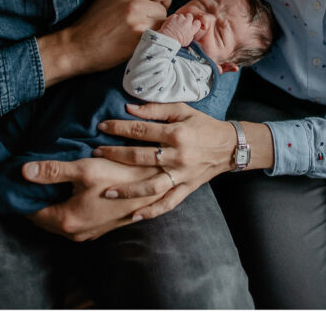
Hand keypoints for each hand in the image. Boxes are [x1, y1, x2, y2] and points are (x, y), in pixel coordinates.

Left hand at [23, 156, 164, 241]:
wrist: (154, 186)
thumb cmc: (120, 176)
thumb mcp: (84, 169)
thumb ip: (52, 171)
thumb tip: (24, 171)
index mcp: (67, 222)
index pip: (30, 212)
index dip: (23, 195)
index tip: (19, 180)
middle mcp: (77, 234)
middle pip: (45, 218)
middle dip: (37, 199)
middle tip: (32, 178)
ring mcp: (90, 233)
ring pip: (61, 219)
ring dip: (54, 203)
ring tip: (50, 182)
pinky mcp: (101, 228)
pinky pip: (76, 219)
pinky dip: (69, 206)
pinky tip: (73, 190)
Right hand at [38, 0, 171, 85]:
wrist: (75, 46)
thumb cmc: (91, 23)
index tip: (156, 8)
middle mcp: (136, 3)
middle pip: (164, 10)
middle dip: (156, 18)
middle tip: (141, 26)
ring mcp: (138, 23)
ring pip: (162, 26)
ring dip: (154, 31)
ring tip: (136, 36)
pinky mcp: (138, 41)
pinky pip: (157, 39)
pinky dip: (150, 42)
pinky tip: (135, 44)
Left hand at [93, 102, 238, 221]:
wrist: (230, 147)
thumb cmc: (203, 125)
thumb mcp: (182, 110)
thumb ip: (156, 109)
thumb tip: (129, 109)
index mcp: (177, 134)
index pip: (141, 130)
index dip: (119, 128)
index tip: (101, 127)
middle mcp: (178, 156)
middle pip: (140, 157)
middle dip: (115, 155)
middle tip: (95, 153)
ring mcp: (182, 175)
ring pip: (151, 186)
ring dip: (128, 190)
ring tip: (106, 191)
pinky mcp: (187, 189)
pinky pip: (168, 203)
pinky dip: (151, 211)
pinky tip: (134, 216)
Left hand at [157, 12, 200, 46]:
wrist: (167, 39)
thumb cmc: (177, 43)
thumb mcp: (187, 41)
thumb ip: (190, 35)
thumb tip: (190, 32)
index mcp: (192, 29)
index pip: (198, 22)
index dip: (194, 23)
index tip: (191, 25)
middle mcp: (187, 22)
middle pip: (190, 16)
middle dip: (187, 18)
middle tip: (183, 23)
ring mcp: (180, 18)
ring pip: (182, 15)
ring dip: (179, 19)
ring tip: (175, 24)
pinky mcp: (173, 16)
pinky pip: (175, 15)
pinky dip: (173, 19)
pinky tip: (171, 23)